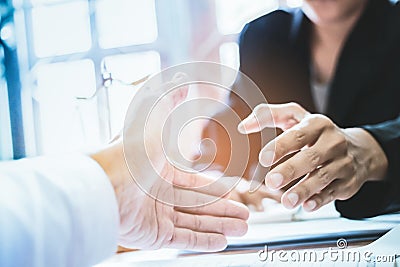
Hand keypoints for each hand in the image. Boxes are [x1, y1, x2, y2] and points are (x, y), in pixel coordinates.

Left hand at [92, 74, 248, 251]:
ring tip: (245, 228)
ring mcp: (157, 217)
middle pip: (200, 205)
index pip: (193, 182)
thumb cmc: (128, 154)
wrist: (103, 186)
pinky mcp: (153, 236)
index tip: (232, 189)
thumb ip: (169, 105)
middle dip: (225, 210)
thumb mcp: (153, 124)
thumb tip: (182, 82)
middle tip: (247, 214)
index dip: (214, 186)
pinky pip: (184, 239)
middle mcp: (159, 195)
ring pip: (196, 223)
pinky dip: (204, 242)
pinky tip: (223, 242)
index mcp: (161, 173)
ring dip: (221, 225)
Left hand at [238, 102, 387, 211]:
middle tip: (271, 181)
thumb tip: (243, 126)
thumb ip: (268, 116)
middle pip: (311, 157)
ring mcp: (343, 163)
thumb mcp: (295, 116)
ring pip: (323, 177)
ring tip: (286, 201)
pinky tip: (306, 206)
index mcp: (317, 124)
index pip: (298, 135)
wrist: (360, 149)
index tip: (263, 158)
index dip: (280, 147)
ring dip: (303, 190)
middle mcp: (333, 142)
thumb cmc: (317, 132)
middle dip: (290, 170)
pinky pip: (333, 193)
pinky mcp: (347, 183)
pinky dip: (320, 200)